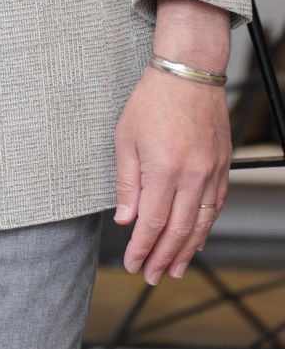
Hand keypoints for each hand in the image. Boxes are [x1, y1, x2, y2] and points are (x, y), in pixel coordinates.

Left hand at [113, 63, 230, 284]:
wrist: (188, 72)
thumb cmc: (152, 100)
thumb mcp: (125, 137)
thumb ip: (127, 181)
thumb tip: (126, 217)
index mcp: (163, 169)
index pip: (153, 222)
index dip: (142, 248)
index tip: (132, 263)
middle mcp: (192, 175)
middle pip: (179, 230)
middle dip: (163, 257)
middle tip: (152, 276)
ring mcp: (211, 171)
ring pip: (201, 222)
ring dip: (187, 250)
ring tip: (174, 268)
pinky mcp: (222, 165)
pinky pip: (216, 205)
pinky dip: (205, 226)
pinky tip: (196, 238)